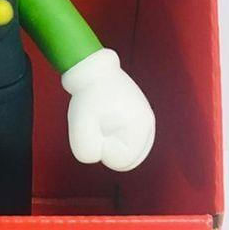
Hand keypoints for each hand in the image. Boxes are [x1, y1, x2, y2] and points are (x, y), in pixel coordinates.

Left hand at [61, 49, 154, 171]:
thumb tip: (97, 157)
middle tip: (98, 124)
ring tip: (102, 120)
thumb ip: (85, 150)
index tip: (96, 126)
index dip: (102, 149)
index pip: (121, 161)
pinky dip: (115, 137)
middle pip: (128, 160)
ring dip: (111, 142)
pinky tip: (106, 121)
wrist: (92, 68)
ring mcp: (147, 120)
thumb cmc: (87, 96)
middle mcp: (149, 125)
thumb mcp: (79, 124)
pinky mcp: (140, 117)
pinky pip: (128, 143)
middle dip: (108, 147)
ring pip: (128, 152)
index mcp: (141, 126)